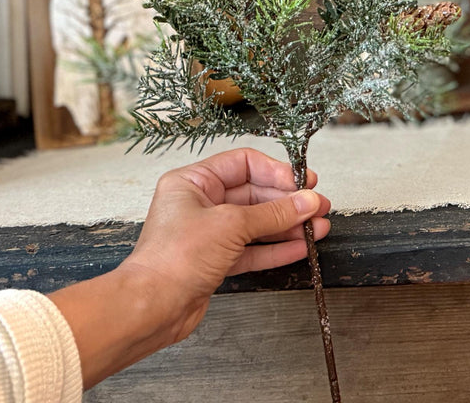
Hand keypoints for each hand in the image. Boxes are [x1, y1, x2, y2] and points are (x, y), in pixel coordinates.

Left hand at [120, 148, 331, 341]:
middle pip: (253, 194)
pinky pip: (252, 249)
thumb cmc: (173, 259)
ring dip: (287, 226)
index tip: (303, 182)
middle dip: (288, 201)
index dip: (276, 171)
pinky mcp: (215, 261)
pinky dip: (276, 248)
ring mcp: (208, 234)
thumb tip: (305, 201)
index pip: (243, 163)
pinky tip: (300, 247)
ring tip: (317, 228)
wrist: (152, 306)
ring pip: (256, 224)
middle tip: (317, 206)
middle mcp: (199, 204)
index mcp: (193, 182)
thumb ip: (273, 213)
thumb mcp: (231, 224)